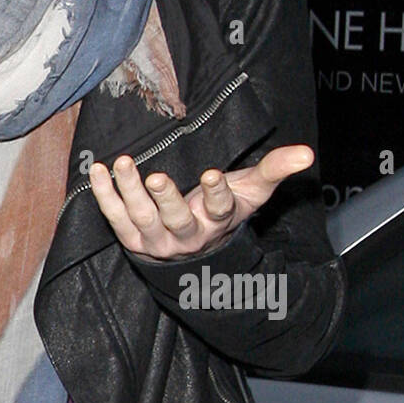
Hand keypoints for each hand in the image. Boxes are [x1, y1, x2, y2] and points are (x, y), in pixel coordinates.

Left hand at [88, 144, 314, 261]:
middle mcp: (188, 234)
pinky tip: (96, 171)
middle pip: (176, 219)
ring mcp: (157, 239)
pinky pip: (115, 218)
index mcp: (218, 220)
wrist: (196, 250)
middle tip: (157, 177)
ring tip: (122, 164)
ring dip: (130, 192)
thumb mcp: (252, 190)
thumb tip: (307, 152)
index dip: (217, 194)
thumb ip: (276, 169)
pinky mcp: (132, 238)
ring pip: (142, 218)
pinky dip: (103, 196)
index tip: (213, 175)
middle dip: (166, 198)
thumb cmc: (225, 208)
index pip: (221, 209)